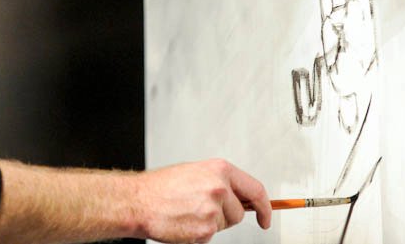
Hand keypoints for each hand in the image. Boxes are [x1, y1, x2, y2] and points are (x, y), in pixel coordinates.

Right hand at [137, 158, 271, 242]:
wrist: (138, 201)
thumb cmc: (161, 187)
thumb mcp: (195, 172)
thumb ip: (220, 181)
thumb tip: (242, 196)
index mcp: (219, 170)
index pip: (256, 190)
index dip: (265, 207)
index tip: (266, 216)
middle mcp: (219, 188)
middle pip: (239, 212)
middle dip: (226, 214)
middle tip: (201, 208)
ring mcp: (213, 210)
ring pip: (225, 225)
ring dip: (211, 223)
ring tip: (188, 211)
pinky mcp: (205, 230)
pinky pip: (210, 235)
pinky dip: (199, 232)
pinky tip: (183, 221)